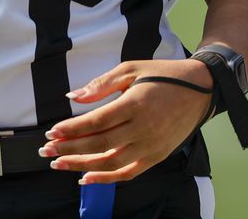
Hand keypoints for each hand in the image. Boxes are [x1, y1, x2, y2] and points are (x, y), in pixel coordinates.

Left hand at [38, 59, 212, 184]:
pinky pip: (129, 173)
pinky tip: (86, 178)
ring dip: (82, 166)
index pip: (96, 122)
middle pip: (100, 145)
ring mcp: (151, 146)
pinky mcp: (157, 156)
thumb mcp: (130, 69)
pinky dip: (107, 178)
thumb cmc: (162, 75)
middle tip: (46, 151)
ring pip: (111, 163)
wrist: (201, 89)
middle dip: (69, 149)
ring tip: (58, 164)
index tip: (51, 132)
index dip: (72, 129)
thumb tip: (72, 96)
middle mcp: (144, 129)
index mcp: (135, 104)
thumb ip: (101, 84)